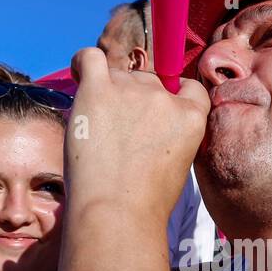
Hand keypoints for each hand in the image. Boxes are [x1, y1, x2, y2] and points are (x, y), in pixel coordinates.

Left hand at [66, 47, 210, 221]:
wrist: (117, 212)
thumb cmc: (146, 202)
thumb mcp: (178, 165)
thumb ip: (171, 135)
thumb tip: (148, 125)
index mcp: (192, 117)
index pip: (188, 88)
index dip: (172, 96)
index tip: (156, 112)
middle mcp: (164, 97)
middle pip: (147, 81)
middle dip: (134, 102)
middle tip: (117, 137)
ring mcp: (131, 90)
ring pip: (117, 75)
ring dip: (107, 93)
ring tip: (97, 131)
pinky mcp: (99, 90)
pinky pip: (90, 58)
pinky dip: (82, 63)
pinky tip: (79, 75)